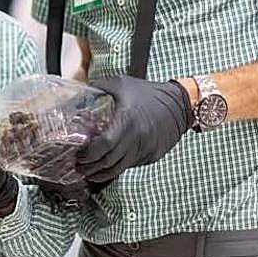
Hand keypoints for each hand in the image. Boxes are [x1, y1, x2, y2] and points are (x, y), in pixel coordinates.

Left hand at [77, 76, 192, 182]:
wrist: (180, 104)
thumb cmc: (150, 93)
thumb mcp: (121, 83)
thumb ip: (99, 87)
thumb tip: (77, 93)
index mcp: (127, 120)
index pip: (103, 145)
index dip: (88, 153)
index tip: (79, 153)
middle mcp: (136, 139)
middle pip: (108, 162)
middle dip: (90, 167)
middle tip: (79, 165)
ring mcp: (145, 150)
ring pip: (118, 169)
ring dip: (101, 173)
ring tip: (89, 171)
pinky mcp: (151, 156)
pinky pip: (130, 166)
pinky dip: (116, 167)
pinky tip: (108, 164)